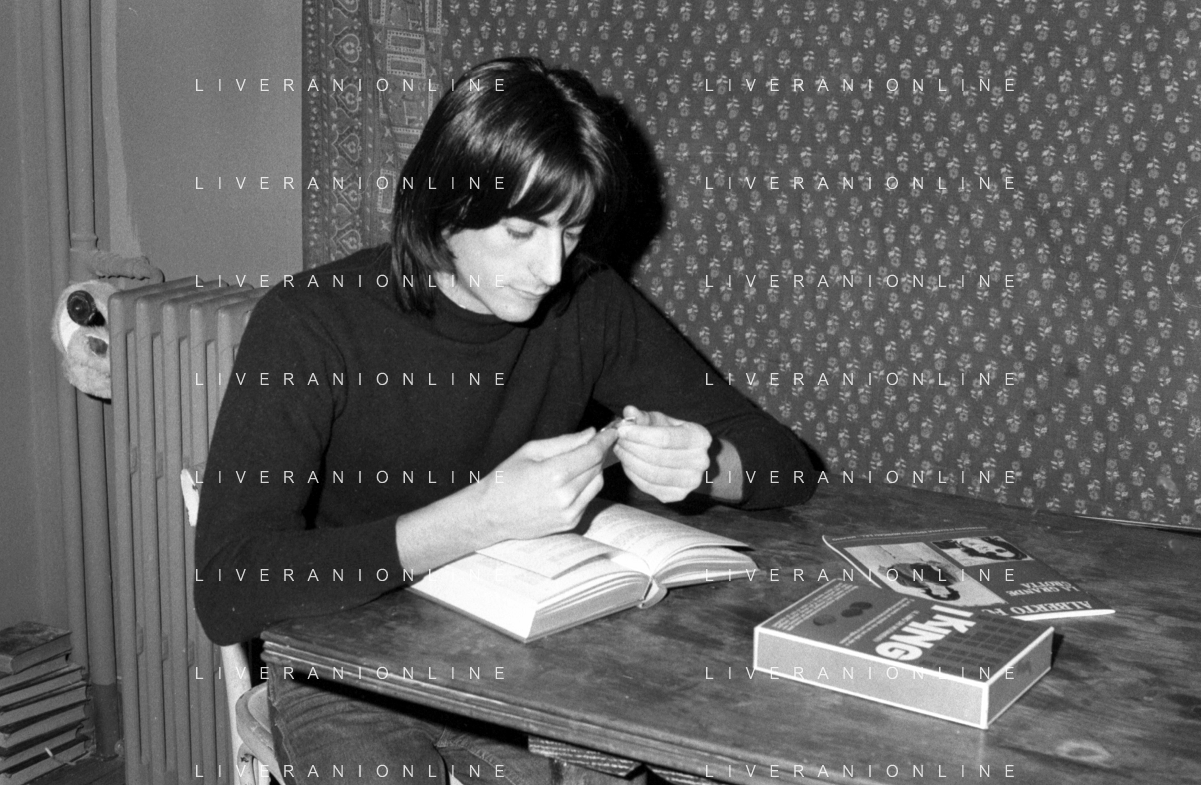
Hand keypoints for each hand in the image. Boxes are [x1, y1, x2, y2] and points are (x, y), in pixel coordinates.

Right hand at [473, 427, 618, 542]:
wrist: (490, 514)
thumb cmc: (506, 479)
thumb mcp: (531, 451)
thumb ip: (564, 442)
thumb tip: (591, 434)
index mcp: (554, 474)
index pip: (592, 453)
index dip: (604, 440)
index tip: (611, 431)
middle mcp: (566, 496)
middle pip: (597, 467)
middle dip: (597, 453)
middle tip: (592, 443)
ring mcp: (569, 512)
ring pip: (597, 483)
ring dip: (593, 470)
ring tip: (576, 463)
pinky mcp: (570, 523)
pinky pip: (588, 499)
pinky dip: (585, 487)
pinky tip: (568, 482)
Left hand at [612, 405, 711, 502]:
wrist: (690, 458)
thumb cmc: (673, 435)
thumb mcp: (661, 421)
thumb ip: (644, 417)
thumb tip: (628, 411)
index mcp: (700, 438)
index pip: (664, 438)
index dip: (639, 434)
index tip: (622, 430)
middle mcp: (700, 462)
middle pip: (656, 457)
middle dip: (631, 447)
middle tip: (618, 440)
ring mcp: (691, 482)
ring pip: (651, 474)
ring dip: (629, 461)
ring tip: (620, 450)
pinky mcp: (678, 495)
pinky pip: (648, 487)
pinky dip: (633, 475)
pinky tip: (627, 463)